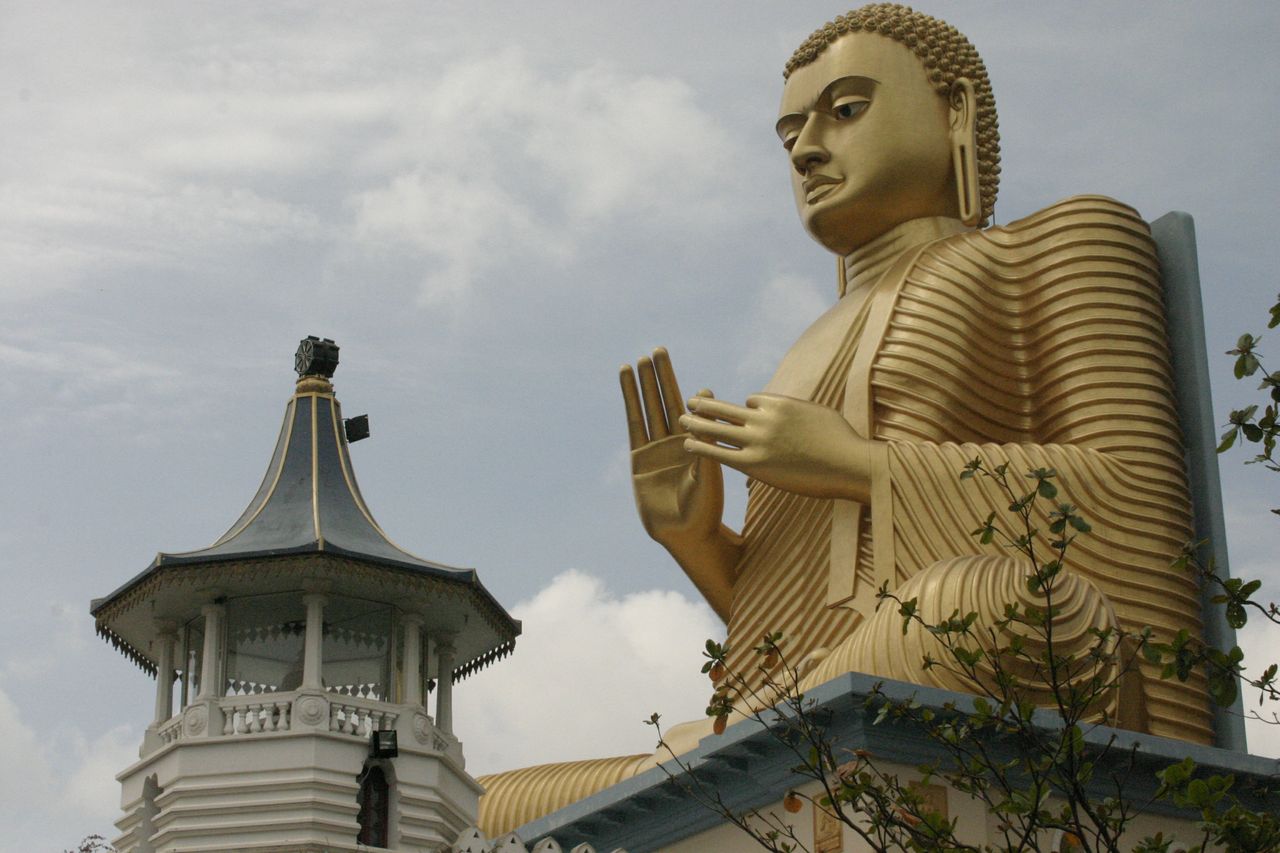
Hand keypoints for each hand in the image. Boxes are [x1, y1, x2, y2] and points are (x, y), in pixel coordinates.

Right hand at [619, 348, 724, 548]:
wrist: (685, 534)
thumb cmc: (706, 508)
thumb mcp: (710, 470)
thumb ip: (706, 438)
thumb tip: (707, 401)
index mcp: (698, 442)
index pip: (691, 407)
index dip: (685, 386)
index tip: (683, 367)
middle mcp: (677, 441)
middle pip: (667, 400)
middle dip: (662, 376)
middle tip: (658, 349)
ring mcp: (656, 448)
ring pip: (650, 408)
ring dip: (643, 385)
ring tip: (638, 360)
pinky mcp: (639, 457)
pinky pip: (635, 425)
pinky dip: (631, 402)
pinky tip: (627, 382)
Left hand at [679, 393, 870, 501]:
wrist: (849, 463)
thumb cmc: (841, 441)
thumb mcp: (818, 413)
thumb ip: (796, 411)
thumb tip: (788, 412)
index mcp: (780, 403)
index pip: (752, 400)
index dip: (747, 409)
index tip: (744, 417)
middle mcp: (764, 418)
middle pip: (726, 408)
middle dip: (706, 405)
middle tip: (690, 401)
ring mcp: (758, 441)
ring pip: (718, 428)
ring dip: (696, 423)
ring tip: (681, 419)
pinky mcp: (755, 464)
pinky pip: (719, 453)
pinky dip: (701, 447)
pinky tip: (688, 444)